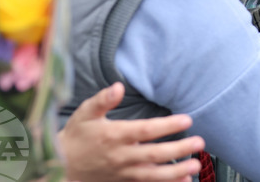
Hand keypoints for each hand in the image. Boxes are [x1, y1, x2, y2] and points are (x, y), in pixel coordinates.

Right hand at [59, 82, 202, 181]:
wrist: (59, 166)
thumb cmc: (76, 136)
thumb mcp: (85, 113)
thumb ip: (103, 100)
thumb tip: (118, 86)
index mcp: (114, 136)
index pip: (146, 131)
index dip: (167, 126)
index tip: (187, 120)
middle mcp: (121, 156)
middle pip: (154, 154)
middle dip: (179, 149)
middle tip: (200, 143)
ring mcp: (123, 173)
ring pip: (153, 175)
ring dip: (176, 172)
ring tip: (196, 166)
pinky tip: (183, 181)